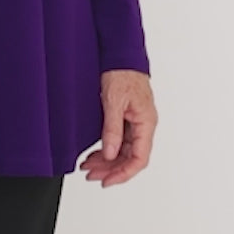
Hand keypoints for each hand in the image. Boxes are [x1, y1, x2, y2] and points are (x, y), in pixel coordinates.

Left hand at [79, 69, 156, 186]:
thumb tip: (111, 155)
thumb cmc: (122, 72)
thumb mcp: (114, 101)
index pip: (139, 159)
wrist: (120, 53)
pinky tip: (94, 153)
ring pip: (123, 150)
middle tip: (90, 175)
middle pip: (130, 157)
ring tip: (88, 166)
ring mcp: (135, 121)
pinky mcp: (126, 116)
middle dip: (110, 169)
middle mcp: (143, 125)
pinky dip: (106, 148)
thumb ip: (112, 129)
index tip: (106, 181)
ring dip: (106, 160)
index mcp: (146, 123)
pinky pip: (119, 139)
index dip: (123, 174)